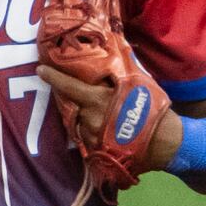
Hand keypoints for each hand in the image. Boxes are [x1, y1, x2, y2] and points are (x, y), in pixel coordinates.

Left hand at [40, 64, 184, 173]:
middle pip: (74, 106)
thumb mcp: (138, 85)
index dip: (53, 77)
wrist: (165, 143)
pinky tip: (108, 131)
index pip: (69, 86)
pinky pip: (89, 139)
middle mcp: (90, 119)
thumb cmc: (153, 109)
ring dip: (87, 118)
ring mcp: (92, 137)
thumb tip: (113, 54)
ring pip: (81, 124)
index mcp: (98, 99)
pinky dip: (94, 133)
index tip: (40, 70)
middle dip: (78, 101)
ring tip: (104, 117)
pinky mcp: (97, 152)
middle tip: (87, 97)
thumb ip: (119, 75)